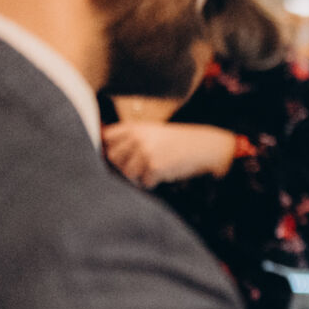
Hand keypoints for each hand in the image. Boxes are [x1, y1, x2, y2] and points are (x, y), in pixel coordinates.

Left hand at [102, 122, 237, 187]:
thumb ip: (130, 138)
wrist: (204, 146)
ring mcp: (145, 152)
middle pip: (113, 157)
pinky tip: (164, 174)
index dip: (108, 147)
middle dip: (123, 165)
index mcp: (135, 127)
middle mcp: (137, 137)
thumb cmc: (178, 141)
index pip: (107, 137)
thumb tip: (105, 154)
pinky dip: (153, 182)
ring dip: (138, 176)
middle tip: (139, 166)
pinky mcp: (154, 167)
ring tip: (153, 170)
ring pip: (127, 173)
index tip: (116, 154)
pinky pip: (144, 182)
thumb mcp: (153, 132)